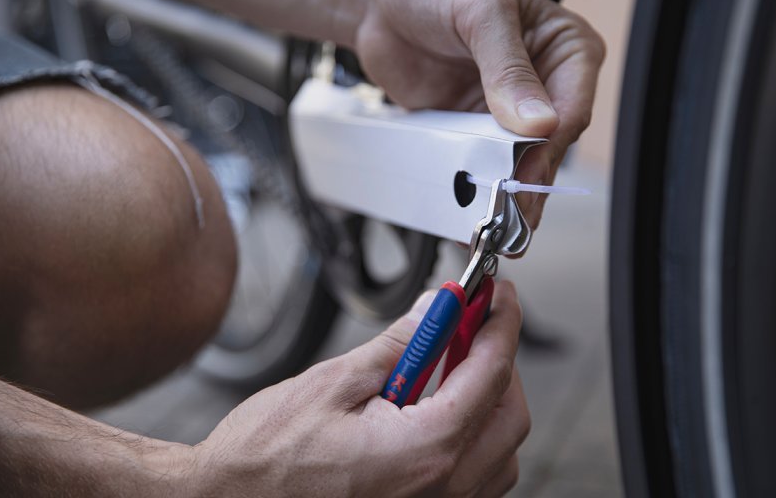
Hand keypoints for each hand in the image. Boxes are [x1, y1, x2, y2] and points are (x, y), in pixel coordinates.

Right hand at [189, 281, 528, 496]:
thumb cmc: (266, 458)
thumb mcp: (335, 383)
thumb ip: (400, 344)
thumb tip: (440, 310)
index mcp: (425, 451)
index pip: (491, 374)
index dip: (500, 325)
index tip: (499, 297)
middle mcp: (443, 491)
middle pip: (510, 416)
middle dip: (498, 363)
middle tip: (470, 326)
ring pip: (499, 452)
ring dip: (487, 402)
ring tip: (448, 365)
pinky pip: (474, 478)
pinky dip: (471, 437)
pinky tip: (435, 409)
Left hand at [356, 0, 604, 227]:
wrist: (377, 1)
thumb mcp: (480, 13)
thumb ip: (508, 68)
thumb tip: (537, 123)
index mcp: (563, 49)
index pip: (572, 109)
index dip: (549, 145)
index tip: (526, 170)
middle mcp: (541, 85)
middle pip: (546, 148)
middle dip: (527, 181)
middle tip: (508, 214)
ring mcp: (505, 113)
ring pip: (515, 166)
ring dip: (502, 197)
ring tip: (489, 228)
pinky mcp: (472, 131)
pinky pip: (478, 167)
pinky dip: (470, 191)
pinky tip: (462, 213)